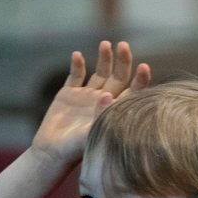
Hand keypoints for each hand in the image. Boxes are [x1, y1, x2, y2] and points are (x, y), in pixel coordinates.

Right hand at [31, 40, 151, 165]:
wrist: (53, 153)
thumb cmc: (77, 149)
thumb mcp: (93, 133)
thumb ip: (102, 114)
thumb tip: (109, 94)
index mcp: (116, 112)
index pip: (133, 93)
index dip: (140, 80)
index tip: (144, 67)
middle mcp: (104, 101)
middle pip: (118, 77)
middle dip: (123, 62)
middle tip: (124, 46)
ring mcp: (87, 97)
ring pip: (100, 73)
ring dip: (104, 58)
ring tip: (106, 44)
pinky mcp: (69, 94)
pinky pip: (75, 76)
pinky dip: (77, 65)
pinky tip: (77, 55)